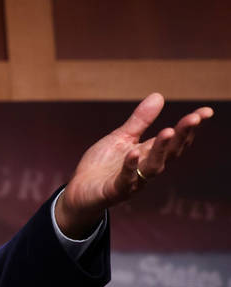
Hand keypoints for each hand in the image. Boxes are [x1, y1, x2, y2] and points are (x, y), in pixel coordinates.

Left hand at [55, 92, 213, 238]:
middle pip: (170, 152)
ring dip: (161, 149)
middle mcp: (146, 167)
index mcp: (149, 153)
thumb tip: (159, 95)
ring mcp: (133, 180)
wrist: (79, 191)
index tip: (206, 112)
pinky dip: (130, 166)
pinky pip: (125, 179)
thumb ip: (140, 120)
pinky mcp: (115, 190)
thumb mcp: (121, 138)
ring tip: (168, 131)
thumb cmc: (102, 165)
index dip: (189, 127)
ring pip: (153, 166)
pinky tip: (133, 152)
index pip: (175, 139)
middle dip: (182, 135)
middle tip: (193, 118)